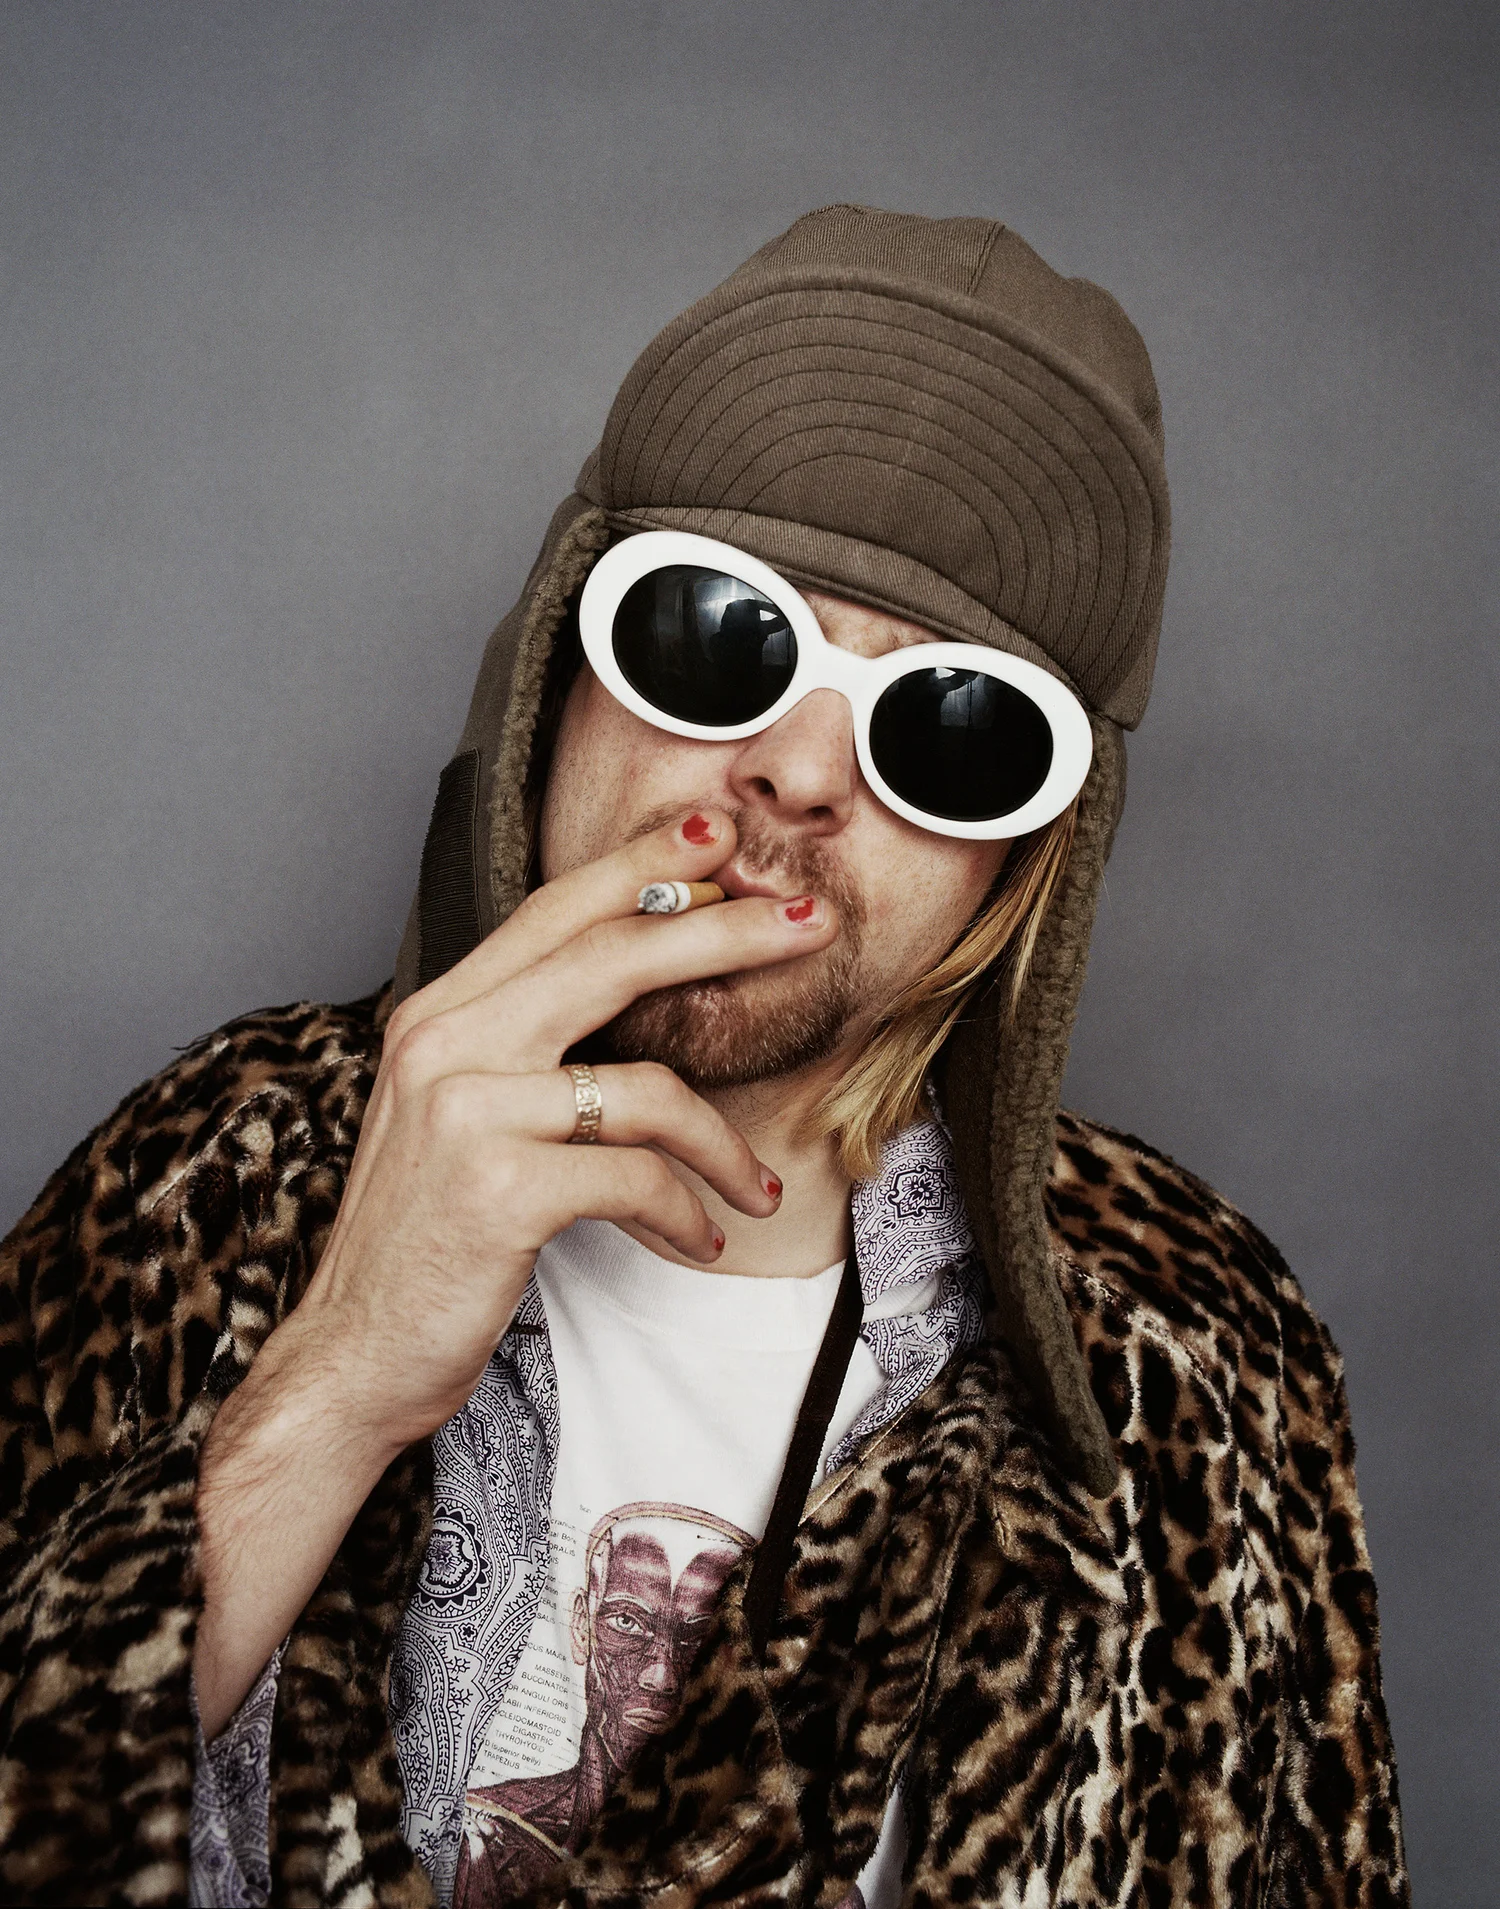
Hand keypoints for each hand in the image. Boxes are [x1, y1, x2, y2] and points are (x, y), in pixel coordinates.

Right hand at [193, 807, 836, 1734]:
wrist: (353, 1355)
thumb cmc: (427, 1239)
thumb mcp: (462, 1120)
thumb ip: (527, 1050)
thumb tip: (633, 994)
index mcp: (438, 1017)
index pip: (554, 914)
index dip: (641, 867)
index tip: (719, 838)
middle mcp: (444, 1044)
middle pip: (610, 957)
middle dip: (723, 933)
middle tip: (810, 924)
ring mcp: (467, 1112)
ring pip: (643, 1083)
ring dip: (722, 1142)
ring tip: (758, 1186)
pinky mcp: (498, 1188)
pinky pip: (637, 1175)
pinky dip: (686, 1209)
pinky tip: (702, 1239)